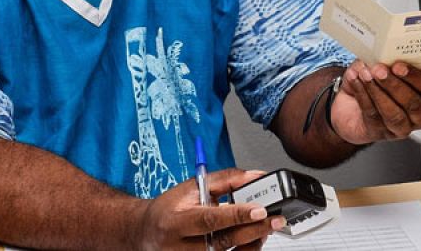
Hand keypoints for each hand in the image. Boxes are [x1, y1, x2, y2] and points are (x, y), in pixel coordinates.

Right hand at [129, 167, 279, 250]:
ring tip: (265, 229)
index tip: (260, 209)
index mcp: (175, 221)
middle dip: (253, 230)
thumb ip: (226, 180)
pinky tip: (252, 241)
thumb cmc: (169, 209)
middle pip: (222, 241)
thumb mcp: (191, 187)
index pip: (210, 219)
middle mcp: (179, 246)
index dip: (237, 215)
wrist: (144, 232)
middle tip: (275, 220)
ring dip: (251, 243)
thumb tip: (256, 176)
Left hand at [331, 60, 420, 143]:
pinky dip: (363, 96)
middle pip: (413, 103)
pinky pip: (373, 116)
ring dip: (378, 92)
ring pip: (393, 113)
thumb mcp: (381, 65)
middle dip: (394, 85)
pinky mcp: (381, 134)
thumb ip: (384, 59)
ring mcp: (402, 127)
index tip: (399, 65)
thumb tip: (379, 54)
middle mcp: (418, 114)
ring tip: (365, 75)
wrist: (351, 104)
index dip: (416, 77)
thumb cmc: (374, 81)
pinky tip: (356, 81)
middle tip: (379, 69)